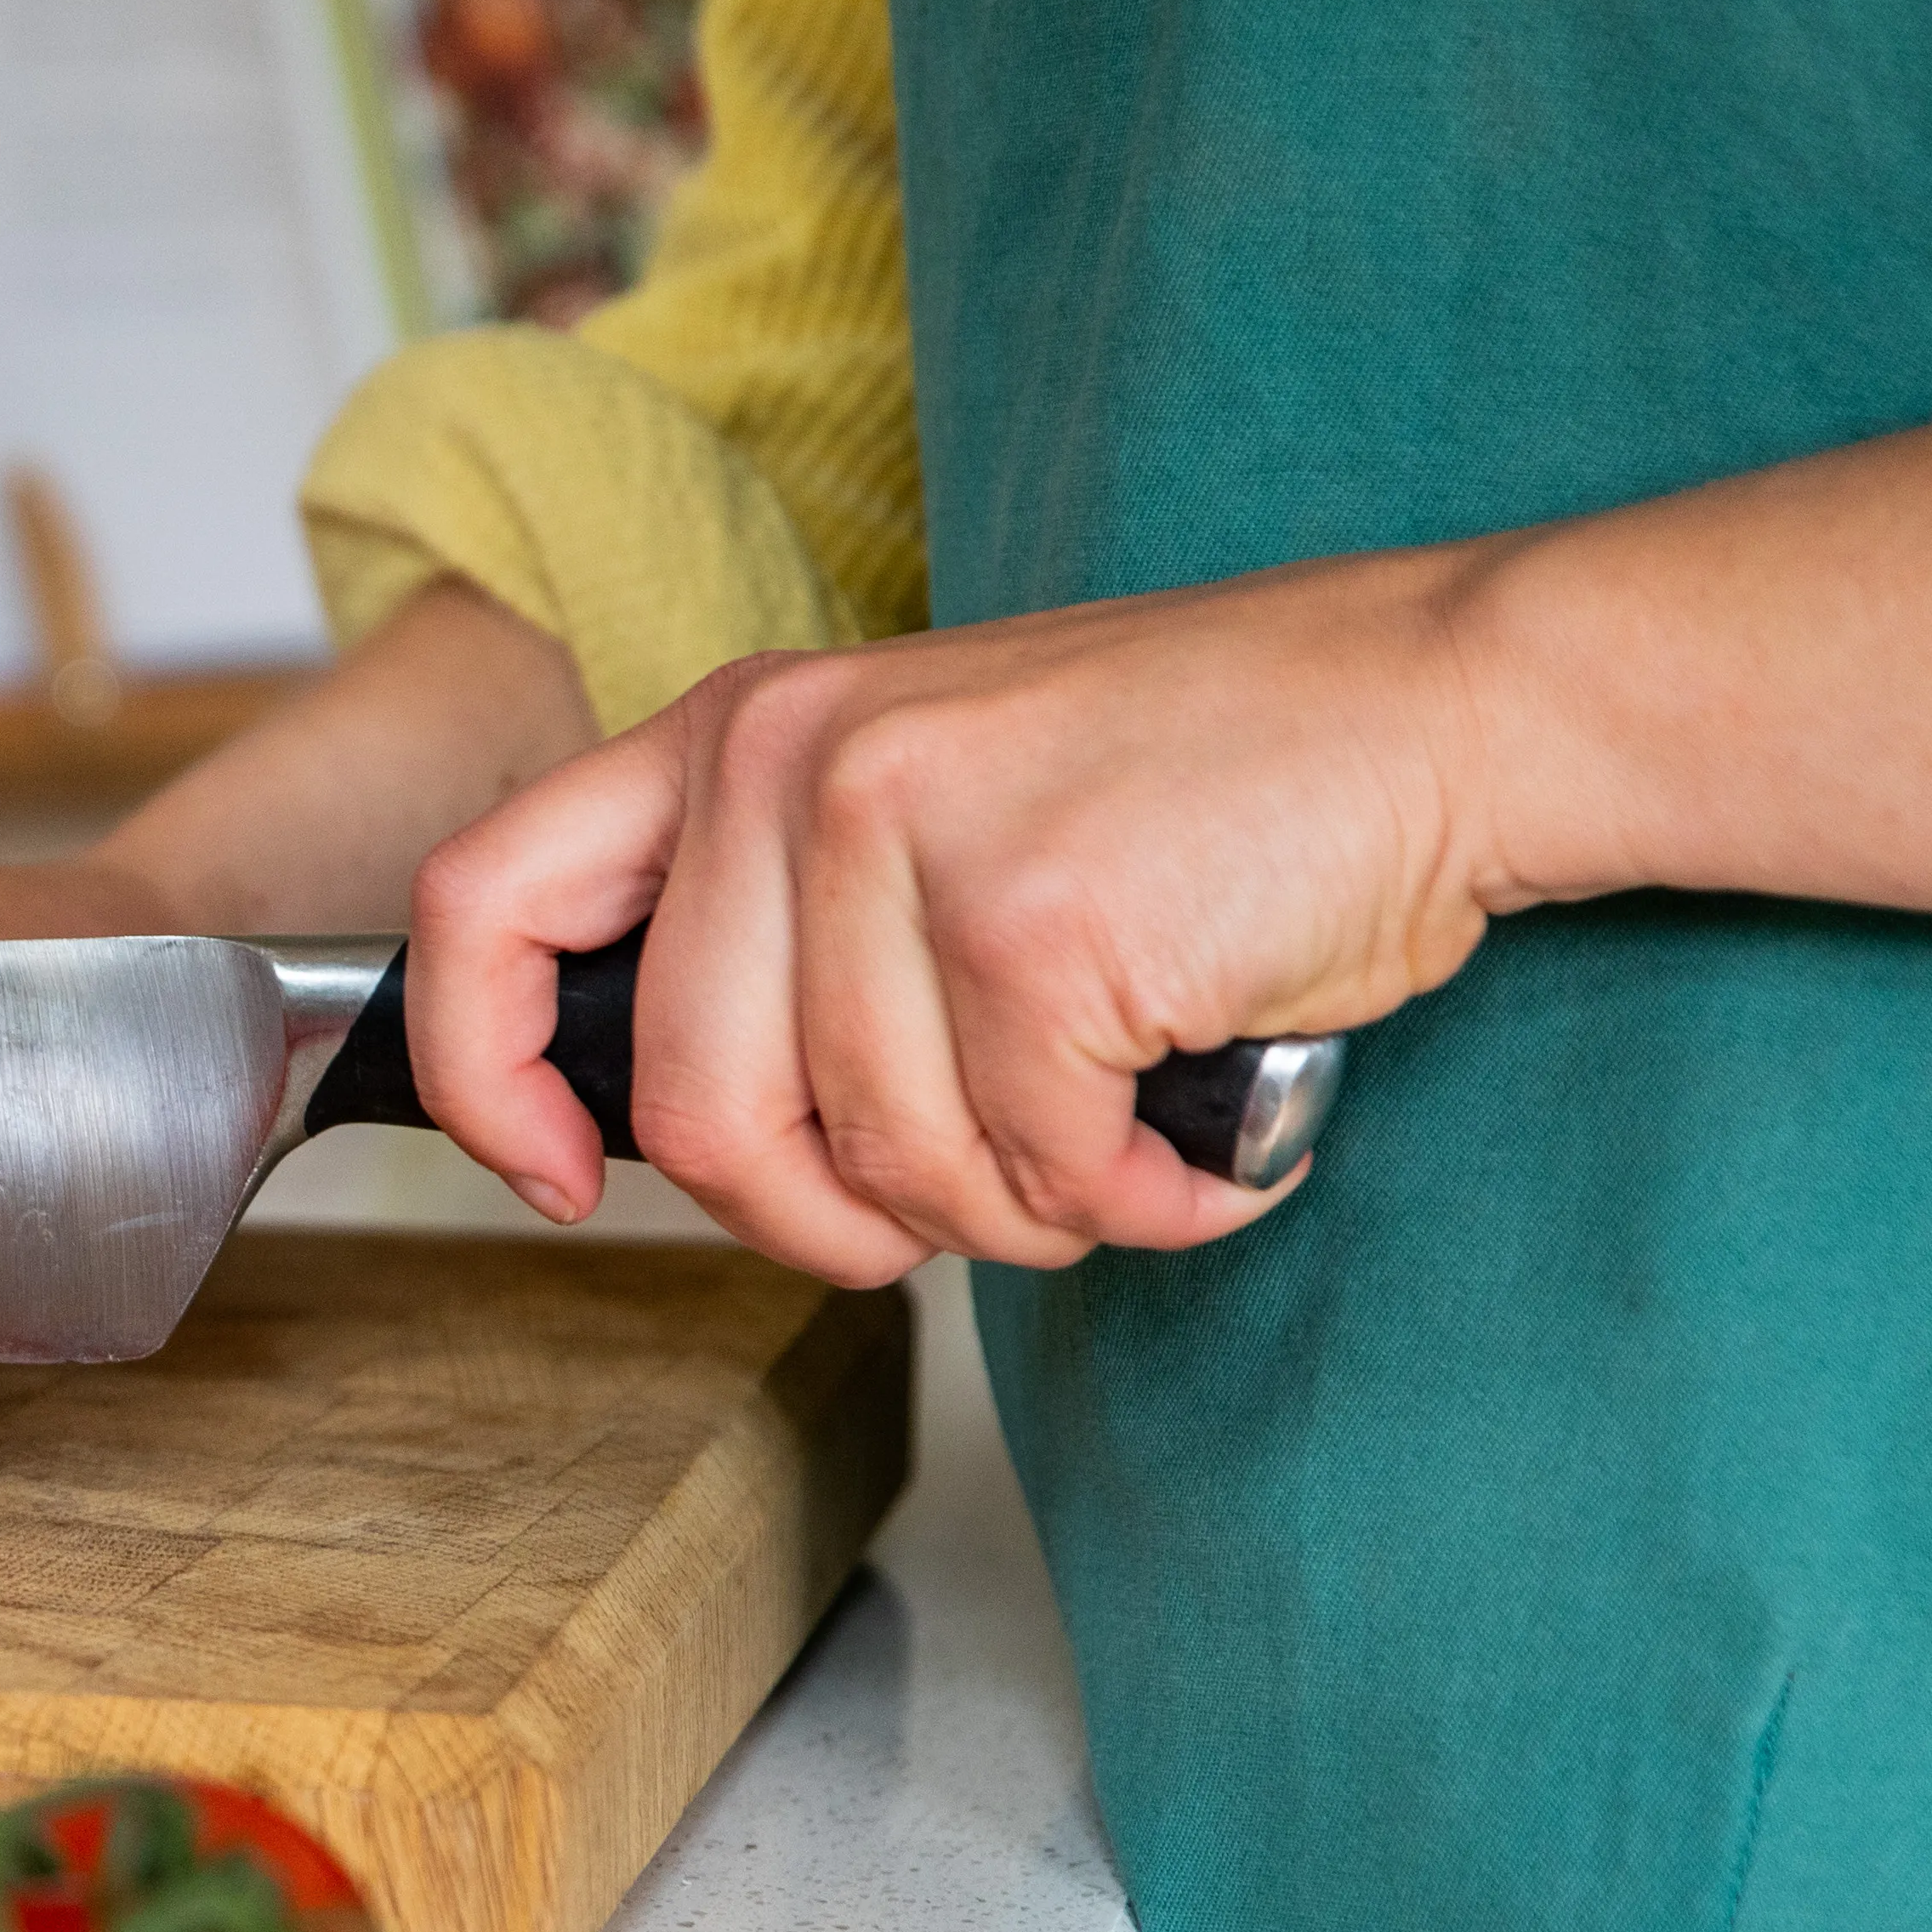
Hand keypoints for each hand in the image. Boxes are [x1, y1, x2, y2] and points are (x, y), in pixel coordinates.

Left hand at [405, 547, 1507, 1284]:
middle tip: (964, 1206)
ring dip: (1020, 1213)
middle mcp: (793, 765)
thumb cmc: (1201, 788)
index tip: (558, 1178)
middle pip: (702, 1117)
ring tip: (1117, 1128)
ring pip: (886, 1171)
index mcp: (739, 733)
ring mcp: (909, 837)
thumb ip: (784, 930)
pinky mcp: (1035, 929)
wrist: (1445, 707)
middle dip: (830, 1224)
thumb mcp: (929, 805)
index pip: (485, 906)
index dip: (485, 1078)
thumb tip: (669, 1133)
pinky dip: (1132, 1201)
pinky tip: (1191, 1131)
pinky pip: (1033, 1174)